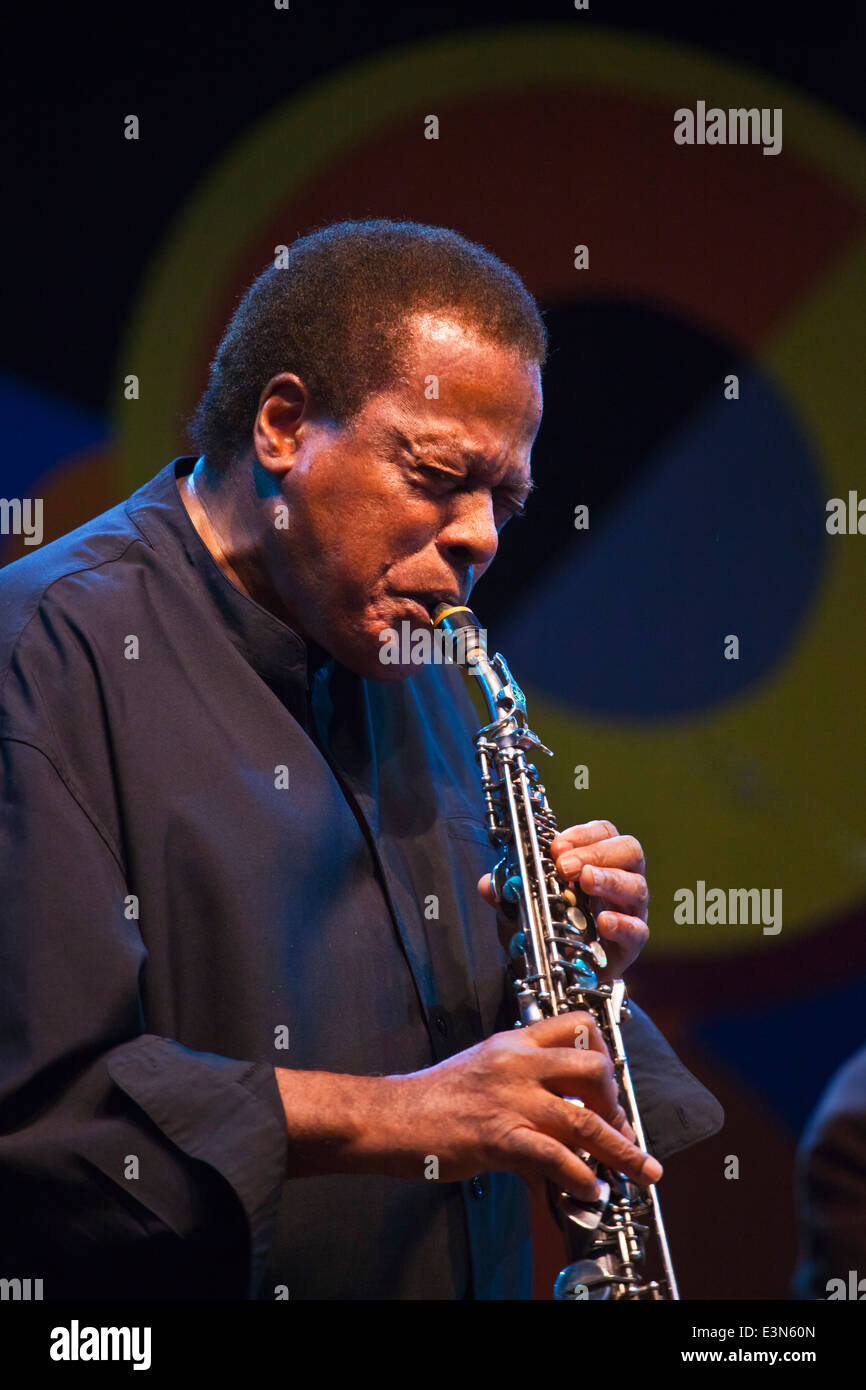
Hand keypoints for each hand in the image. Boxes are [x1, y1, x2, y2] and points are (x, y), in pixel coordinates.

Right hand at [275, 1013, 661, 1198]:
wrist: (388, 1115)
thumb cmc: (428, 1098)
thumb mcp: (480, 1071)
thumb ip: (521, 1089)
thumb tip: (553, 1129)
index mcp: (513, 1042)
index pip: (578, 1025)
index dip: (606, 1053)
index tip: (612, 1084)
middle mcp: (517, 1063)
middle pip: (594, 1067)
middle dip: (618, 1101)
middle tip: (620, 1127)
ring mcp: (510, 1099)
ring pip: (584, 1117)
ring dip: (621, 1148)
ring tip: (638, 1170)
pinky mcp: (498, 1135)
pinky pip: (554, 1155)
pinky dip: (581, 1176)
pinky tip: (590, 1189)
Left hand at [478, 819, 648, 979]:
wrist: (560, 971)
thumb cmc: (551, 926)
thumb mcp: (524, 906)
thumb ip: (507, 892)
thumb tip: (487, 884)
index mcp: (598, 861)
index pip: (604, 833)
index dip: (583, 834)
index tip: (557, 846)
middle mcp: (621, 880)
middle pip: (629, 851)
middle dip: (596, 853)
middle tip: (566, 866)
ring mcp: (630, 911)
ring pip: (636, 886)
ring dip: (610, 880)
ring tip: (585, 882)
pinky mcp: (631, 943)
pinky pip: (638, 930)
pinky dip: (622, 923)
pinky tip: (604, 921)